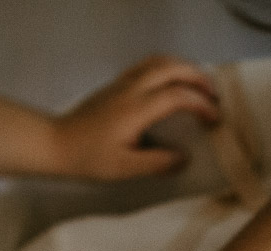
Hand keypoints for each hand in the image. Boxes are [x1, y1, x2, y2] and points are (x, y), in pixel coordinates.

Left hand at [52, 56, 219, 181]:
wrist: (56, 142)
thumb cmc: (88, 158)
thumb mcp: (124, 168)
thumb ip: (156, 163)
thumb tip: (184, 159)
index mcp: (135, 109)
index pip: (177, 96)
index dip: (201, 104)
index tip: (214, 119)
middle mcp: (131, 89)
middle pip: (172, 68)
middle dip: (198, 78)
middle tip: (214, 96)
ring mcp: (122, 83)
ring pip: (159, 61)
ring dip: (183, 68)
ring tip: (198, 85)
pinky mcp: (116, 84)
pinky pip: (147, 65)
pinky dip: (167, 67)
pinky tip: (172, 83)